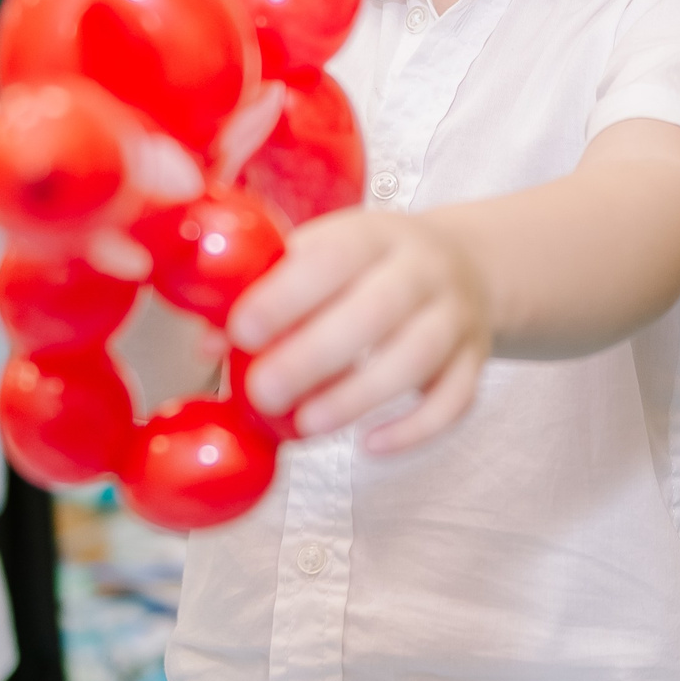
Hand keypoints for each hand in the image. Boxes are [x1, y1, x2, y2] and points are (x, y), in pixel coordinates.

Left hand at [227, 210, 488, 453]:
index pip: (333, 256)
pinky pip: (456, 399)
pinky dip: (415, 429)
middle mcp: (422, 268)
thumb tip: (204, 345)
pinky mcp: (475, 359)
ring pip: (418, 356)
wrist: (469, 264)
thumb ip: (268, 293)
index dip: (286, 294)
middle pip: (378, 308)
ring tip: (307, 426)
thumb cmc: (371, 267)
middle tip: (263, 393)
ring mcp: (455, 314)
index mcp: (374, 234)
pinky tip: (369, 446)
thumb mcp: (323, 256)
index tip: (240, 331)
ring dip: (360, 395)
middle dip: (315, 355)